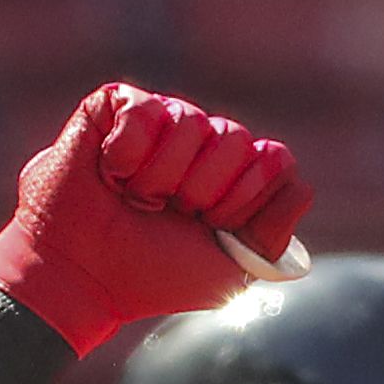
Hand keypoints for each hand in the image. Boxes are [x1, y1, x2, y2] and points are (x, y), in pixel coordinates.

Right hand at [0, 83, 312, 355]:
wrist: (82, 277)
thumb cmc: (150, 277)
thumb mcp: (230, 271)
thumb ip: (274, 235)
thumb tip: (301, 186)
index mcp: (230, 178)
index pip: (273, 160)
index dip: (245, 196)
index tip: (212, 226)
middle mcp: (200, 144)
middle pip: (237, 139)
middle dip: (202, 190)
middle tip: (166, 215)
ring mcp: (160, 122)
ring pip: (192, 122)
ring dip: (158, 178)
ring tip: (133, 199)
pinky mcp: (116, 106)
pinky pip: (146, 110)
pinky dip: (126, 154)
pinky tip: (110, 175)